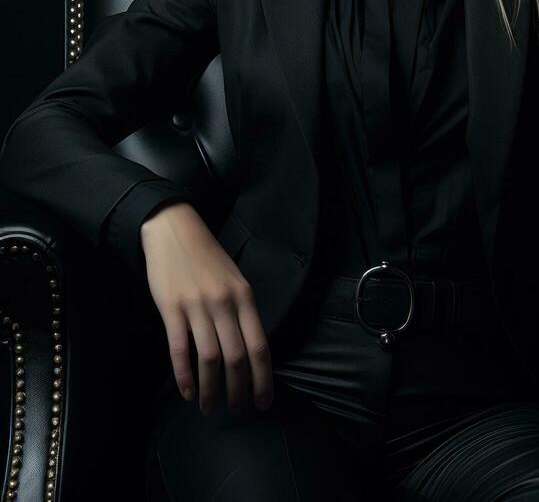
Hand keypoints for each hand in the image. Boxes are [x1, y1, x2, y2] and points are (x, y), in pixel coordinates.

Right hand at [140, 201, 273, 416]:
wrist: (173, 230)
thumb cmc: (207, 257)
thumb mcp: (234, 279)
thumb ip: (242, 311)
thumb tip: (250, 351)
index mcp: (244, 296)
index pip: (260, 346)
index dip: (263, 379)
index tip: (264, 402)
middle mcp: (224, 303)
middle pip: (237, 357)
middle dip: (240, 391)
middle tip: (238, 412)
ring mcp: (197, 306)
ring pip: (209, 358)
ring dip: (211, 390)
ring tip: (210, 408)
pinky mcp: (171, 308)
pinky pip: (180, 349)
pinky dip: (184, 375)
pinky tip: (188, 392)